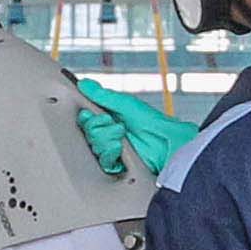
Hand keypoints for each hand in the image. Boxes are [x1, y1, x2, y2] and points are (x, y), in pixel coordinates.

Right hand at [70, 82, 198, 180]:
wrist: (166, 142)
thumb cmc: (151, 122)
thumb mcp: (125, 104)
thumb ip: (102, 95)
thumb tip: (84, 84)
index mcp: (110, 119)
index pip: (87, 119)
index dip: (87, 117)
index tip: (89, 113)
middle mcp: (110, 134)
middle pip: (89, 133)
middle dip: (99, 127)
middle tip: (113, 123)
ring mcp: (113, 150)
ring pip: (95, 146)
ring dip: (107, 138)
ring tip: (121, 134)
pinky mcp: (117, 165)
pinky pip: (103, 161)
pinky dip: (110, 152)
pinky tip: (119, 147)